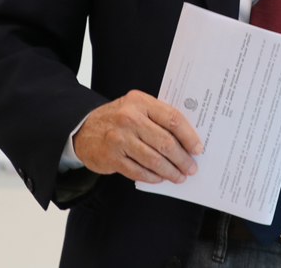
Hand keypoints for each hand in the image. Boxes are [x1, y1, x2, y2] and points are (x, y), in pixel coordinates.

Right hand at [73, 90, 202, 183]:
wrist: (83, 129)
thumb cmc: (117, 119)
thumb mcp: (136, 107)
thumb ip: (158, 117)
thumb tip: (188, 139)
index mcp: (140, 102)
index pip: (172, 119)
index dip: (189, 136)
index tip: (197, 148)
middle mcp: (129, 118)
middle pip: (165, 142)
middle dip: (182, 158)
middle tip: (191, 167)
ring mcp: (119, 138)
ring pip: (154, 159)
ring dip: (170, 171)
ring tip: (179, 176)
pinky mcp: (111, 157)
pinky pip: (138, 171)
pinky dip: (153, 177)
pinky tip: (160, 178)